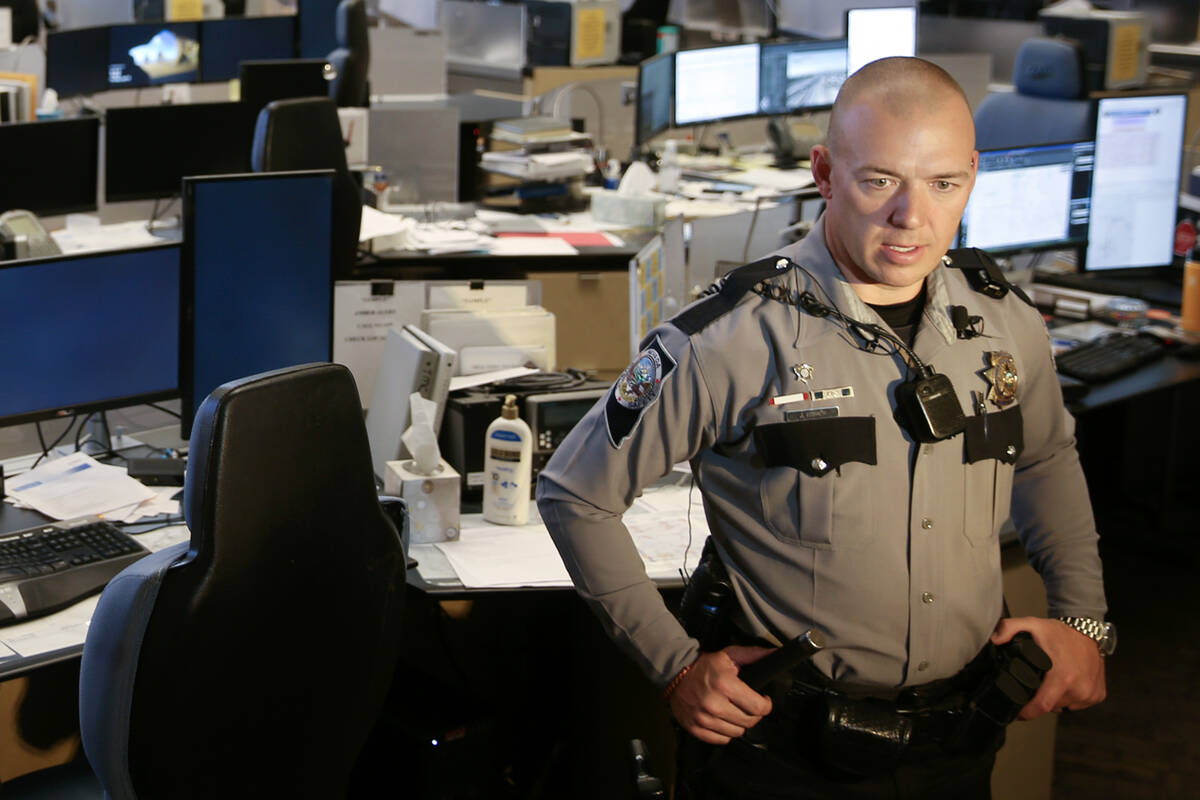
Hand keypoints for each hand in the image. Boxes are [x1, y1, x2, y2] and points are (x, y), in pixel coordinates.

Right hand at [667, 645, 774, 744]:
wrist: (674, 673)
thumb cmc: (704, 666)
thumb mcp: (729, 655)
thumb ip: (754, 655)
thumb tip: (774, 654)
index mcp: (725, 684)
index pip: (758, 707)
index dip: (766, 705)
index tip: (764, 701)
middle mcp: (714, 703)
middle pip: (749, 722)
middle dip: (754, 714)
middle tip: (749, 705)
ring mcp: (703, 718)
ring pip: (736, 733)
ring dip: (739, 724)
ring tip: (734, 711)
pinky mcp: (695, 728)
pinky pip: (721, 740)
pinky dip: (725, 732)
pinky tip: (723, 720)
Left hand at [991, 616, 1105, 719]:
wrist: (1088, 630)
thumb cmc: (1060, 631)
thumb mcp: (1031, 624)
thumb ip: (1008, 628)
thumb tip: (994, 640)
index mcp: (1062, 676)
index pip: (1041, 706)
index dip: (1026, 713)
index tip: (1017, 712)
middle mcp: (1079, 688)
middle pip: (1051, 707)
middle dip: (1039, 700)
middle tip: (1035, 684)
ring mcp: (1090, 693)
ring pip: (1064, 706)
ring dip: (1055, 698)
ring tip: (1051, 681)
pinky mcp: (1098, 695)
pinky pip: (1078, 703)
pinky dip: (1070, 697)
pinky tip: (1066, 683)